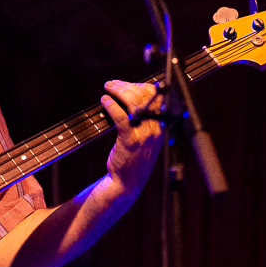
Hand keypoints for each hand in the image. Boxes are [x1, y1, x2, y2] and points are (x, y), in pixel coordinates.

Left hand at [100, 80, 164, 198]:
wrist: (128, 182)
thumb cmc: (134, 158)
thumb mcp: (146, 137)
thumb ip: (144, 119)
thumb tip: (133, 96)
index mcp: (161, 126)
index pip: (157, 97)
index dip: (142, 86)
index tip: (128, 84)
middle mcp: (155, 129)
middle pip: (144, 97)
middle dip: (127, 86)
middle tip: (113, 84)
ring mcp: (143, 135)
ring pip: (134, 103)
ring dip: (119, 91)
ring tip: (108, 88)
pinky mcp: (129, 141)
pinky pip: (121, 117)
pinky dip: (112, 105)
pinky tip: (105, 101)